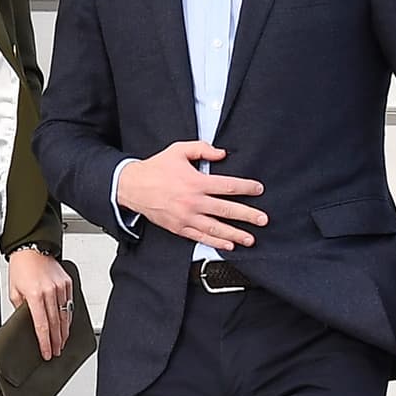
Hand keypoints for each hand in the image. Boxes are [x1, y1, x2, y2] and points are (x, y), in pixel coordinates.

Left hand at [8, 250, 73, 361]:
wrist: (32, 248)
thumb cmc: (22, 267)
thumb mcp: (14, 291)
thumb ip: (21, 308)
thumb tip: (27, 322)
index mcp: (35, 295)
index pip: (42, 325)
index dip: (45, 342)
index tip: (47, 352)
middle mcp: (50, 291)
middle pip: (56, 323)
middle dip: (56, 340)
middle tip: (56, 351)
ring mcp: (61, 287)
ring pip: (65, 315)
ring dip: (64, 331)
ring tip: (62, 342)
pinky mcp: (68, 283)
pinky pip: (70, 304)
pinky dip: (69, 316)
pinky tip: (67, 325)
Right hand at [117, 142, 266, 249]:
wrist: (132, 187)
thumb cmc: (156, 168)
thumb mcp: (179, 150)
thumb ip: (202, 149)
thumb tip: (222, 153)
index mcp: (196, 182)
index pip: (228, 186)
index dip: (246, 188)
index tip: (259, 189)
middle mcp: (193, 202)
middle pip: (227, 210)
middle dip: (248, 216)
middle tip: (263, 220)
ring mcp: (186, 217)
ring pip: (216, 228)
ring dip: (235, 234)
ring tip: (250, 239)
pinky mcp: (179, 228)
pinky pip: (201, 237)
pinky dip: (216, 242)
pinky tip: (228, 245)